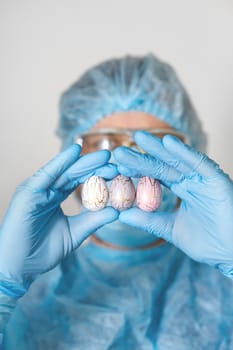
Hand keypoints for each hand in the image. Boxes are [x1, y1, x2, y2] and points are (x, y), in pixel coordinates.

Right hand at [0, 145, 118, 297]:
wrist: (19, 269)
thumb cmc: (42, 252)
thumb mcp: (75, 233)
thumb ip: (93, 220)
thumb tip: (117, 211)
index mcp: (55, 197)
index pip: (78, 181)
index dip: (97, 174)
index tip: (116, 171)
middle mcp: (46, 190)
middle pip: (73, 173)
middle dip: (94, 165)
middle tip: (114, 159)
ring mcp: (36, 190)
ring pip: (63, 171)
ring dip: (84, 161)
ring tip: (104, 155)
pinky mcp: (28, 193)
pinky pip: (46, 174)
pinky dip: (61, 162)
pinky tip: (76, 151)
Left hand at [113, 131, 232, 277]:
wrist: (232, 256)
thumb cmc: (208, 243)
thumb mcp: (170, 229)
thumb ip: (149, 221)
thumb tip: (122, 215)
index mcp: (182, 190)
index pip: (155, 176)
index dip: (136, 170)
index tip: (116, 167)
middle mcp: (191, 181)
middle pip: (162, 166)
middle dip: (141, 157)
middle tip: (118, 151)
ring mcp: (203, 179)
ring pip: (178, 160)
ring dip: (158, 148)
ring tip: (139, 138)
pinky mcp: (217, 180)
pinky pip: (199, 163)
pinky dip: (184, 153)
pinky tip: (168, 143)